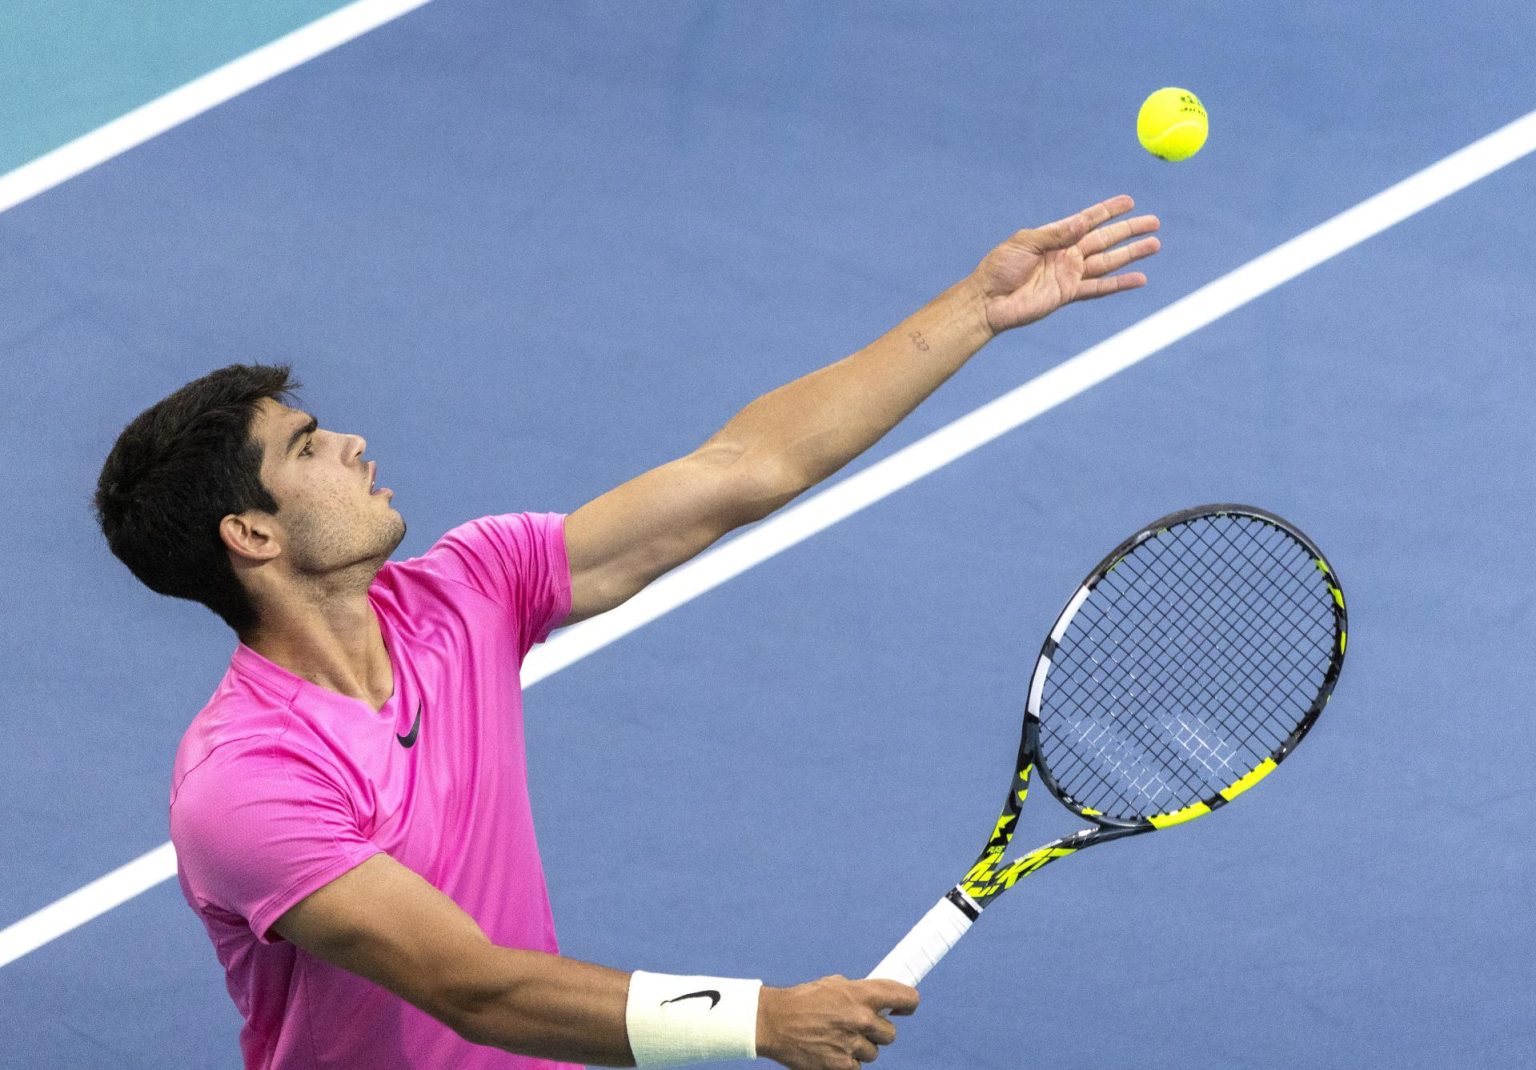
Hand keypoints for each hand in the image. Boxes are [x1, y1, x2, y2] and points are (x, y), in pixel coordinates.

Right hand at [756, 975, 918, 1069]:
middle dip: (876, 1031)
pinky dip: (847, 1062)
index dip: (908, 1004)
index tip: (903, 1008)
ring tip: (837, 1038)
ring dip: (860, 1048)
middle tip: (858, 1027)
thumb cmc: (802, 1001)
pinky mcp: (841, 1066)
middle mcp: (860, 1019)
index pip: (906, 997)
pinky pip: (857, 1067)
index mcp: (861, 994)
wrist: (773, 1022)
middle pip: (890, 1033)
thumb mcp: (833, 985)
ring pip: (874, 1052)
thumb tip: (879, 999)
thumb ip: (858, 992)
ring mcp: (852, 1044)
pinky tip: (831, 1050)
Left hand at [971, 194, 1160, 334]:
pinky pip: (1099, 288)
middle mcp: (1067, 253)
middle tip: (1155, 222)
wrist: (988, 301)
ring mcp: (1069, 274)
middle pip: (1105, 239)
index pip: (1088, 219)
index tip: (1130, 201)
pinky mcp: (1069, 294)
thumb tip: (1083, 221)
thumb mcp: (1025, 242)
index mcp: (1055, 236)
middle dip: (1129, 230)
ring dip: (1132, 253)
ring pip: (1108, 262)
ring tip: (1155, 244)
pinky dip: (1120, 284)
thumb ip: (1057, 233)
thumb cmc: (1000, 268)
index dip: (1109, 210)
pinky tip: (1140, 278)